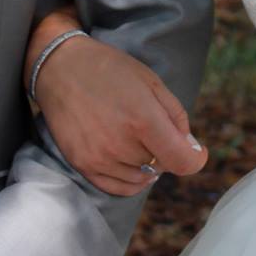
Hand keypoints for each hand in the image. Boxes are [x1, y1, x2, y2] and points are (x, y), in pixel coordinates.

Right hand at [34, 35, 206, 196]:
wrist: (60, 67)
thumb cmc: (108, 70)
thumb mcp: (151, 81)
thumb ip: (176, 116)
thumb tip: (190, 147)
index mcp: (142, 119)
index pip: (181, 161)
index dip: (194, 159)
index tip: (196, 152)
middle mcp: (120, 144)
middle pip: (161, 166)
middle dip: (163, 150)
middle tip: (150, 128)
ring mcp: (99, 158)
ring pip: (141, 178)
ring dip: (145, 163)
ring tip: (132, 137)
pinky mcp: (83, 165)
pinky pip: (118, 187)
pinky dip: (130, 178)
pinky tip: (127, 158)